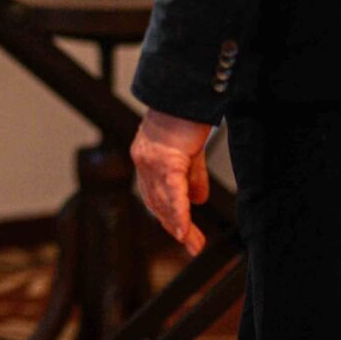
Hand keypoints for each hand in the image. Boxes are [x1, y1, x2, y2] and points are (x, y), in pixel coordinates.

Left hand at [130, 108, 213, 255]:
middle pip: (157, 203)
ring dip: (180, 226)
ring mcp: (152, 161)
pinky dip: (179, 214)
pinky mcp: (166, 160)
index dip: (168, 216)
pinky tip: (184, 230)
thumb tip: (196, 199)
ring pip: (164, 201)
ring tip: (193, 243)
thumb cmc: (185, 115)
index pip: (155, 195)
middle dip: (175, 227)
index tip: (182, 234)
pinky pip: (172, 193)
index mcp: (146, 158)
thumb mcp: (190, 151)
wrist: (182, 93)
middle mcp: (144, 161)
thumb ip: (191, 176)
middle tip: (192, 246)